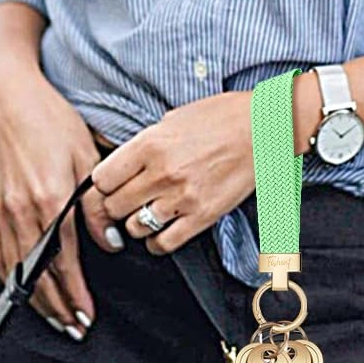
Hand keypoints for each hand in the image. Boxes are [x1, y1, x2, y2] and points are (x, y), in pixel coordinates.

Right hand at [0, 62, 120, 335]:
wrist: (7, 98)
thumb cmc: (52, 123)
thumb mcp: (88, 160)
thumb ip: (97, 208)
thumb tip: (111, 245)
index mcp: (48, 200)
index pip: (63, 264)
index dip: (76, 296)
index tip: (88, 318)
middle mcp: (18, 210)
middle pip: (36, 276)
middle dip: (56, 308)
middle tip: (75, 330)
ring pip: (14, 270)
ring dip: (34, 300)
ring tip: (54, 320)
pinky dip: (11, 278)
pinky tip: (24, 290)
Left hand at [91, 89, 258, 257]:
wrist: (261, 130)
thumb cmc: (220, 119)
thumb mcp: (171, 120)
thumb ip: (145, 144)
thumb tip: (126, 163)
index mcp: (149, 144)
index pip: (102, 179)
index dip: (103, 185)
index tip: (111, 185)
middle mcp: (161, 173)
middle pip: (114, 206)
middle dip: (116, 206)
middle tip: (127, 203)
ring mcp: (182, 198)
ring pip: (135, 227)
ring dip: (136, 225)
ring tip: (144, 217)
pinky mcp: (203, 216)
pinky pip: (165, 243)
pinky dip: (156, 243)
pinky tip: (159, 234)